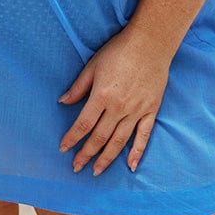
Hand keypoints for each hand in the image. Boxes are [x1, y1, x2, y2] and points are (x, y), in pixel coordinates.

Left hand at [58, 25, 171, 176]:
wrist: (151, 43)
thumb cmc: (119, 50)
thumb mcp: (93, 65)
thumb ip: (79, 87)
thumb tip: (62, 102)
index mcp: (101, 95)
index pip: (83, 124)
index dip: (72, 138)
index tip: (64, 149)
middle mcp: (118, 107)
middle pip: (99, 137)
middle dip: (86, 154)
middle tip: (76, 167)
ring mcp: (136, 111)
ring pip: (119, 141)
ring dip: (106, 158)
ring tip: (96, 171)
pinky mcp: (151, 110)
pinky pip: (144, 136)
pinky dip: (138, 152)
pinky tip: (131, 166)